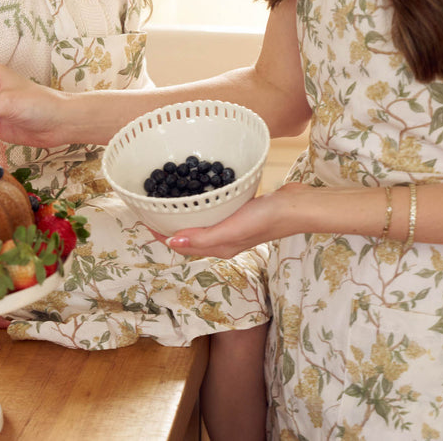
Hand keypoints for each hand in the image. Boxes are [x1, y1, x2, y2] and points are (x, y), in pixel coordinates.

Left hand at [162, 183, 308, 257]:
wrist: (298, 207)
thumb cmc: (266, 219)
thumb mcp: (232, 229)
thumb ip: (204, 238)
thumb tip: (173, 243)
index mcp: (220, 247)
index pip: (183, 245)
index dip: (162, 236)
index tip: (145, 222)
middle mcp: (224, 240)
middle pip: (189, 237)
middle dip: (169, 227)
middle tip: (152, 210)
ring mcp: (233, 227)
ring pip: (201, 226)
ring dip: (185, 218)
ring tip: (170, 203)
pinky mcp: (241, 214)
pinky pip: (214, 213)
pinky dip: (202, 208)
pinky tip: (201, 195)